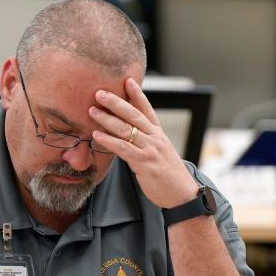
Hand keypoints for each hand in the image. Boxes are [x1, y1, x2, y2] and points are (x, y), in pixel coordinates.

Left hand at [89, 77, 198, 207]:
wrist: (183, 195)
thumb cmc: (168, 176)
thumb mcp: (159, 153)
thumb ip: (145, 142)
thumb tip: (127, 136)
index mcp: (159, 134)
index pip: (147, 109)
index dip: (137, 94)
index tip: (127, 80)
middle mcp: (155, 138)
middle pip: (133, 115)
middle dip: (116, 102)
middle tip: (99, 92)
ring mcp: (150, 149)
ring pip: (126, 129)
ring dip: (107, 118)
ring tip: (92, 110)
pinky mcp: (145, 163)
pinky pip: (123, 148)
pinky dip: (109, 140)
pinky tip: (97, 135)